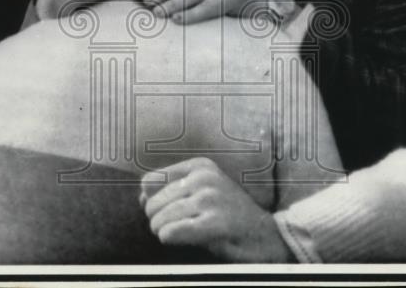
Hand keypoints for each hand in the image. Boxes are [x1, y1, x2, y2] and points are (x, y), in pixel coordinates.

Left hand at [140, 157, 292, 261]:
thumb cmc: (228, 213)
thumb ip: (172, 188)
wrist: (264, 235)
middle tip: (177, 227)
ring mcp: (210, 199)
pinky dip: (170, 238)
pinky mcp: (214, 223)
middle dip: (157, 220)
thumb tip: (141, 195)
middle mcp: (203, 178)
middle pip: (152, 203)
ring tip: (182, 233)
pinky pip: (172, 232)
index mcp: (199, 166)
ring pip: (160, 220)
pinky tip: (182, 238)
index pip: (150, 181)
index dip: (150, 200)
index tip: (164, 210)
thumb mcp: (202, 190)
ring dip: (164, 232)